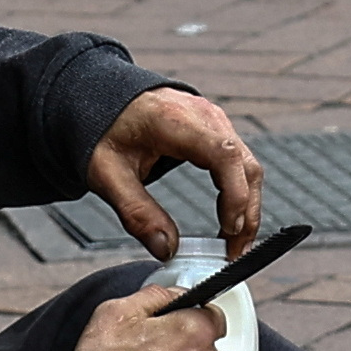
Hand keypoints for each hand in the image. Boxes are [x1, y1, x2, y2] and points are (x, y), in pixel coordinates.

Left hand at [88, 84, 264, 257]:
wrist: (102, 98)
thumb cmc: (103, 130)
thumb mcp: (107, 174)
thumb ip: (136, 212)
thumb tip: (166, 250)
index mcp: (176, 121)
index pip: (223, 154)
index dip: (235, 194)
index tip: (229, 230)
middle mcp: (205, 115)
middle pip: (245, 164)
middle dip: (247, 212)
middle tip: (235, 253)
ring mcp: (214, 120)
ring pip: (248, 165)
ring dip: (248, 206)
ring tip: (234, 244)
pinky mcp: (216, 128)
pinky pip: (240, 161)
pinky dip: (241, 192)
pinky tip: (230, 219)